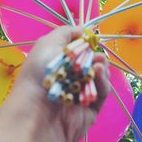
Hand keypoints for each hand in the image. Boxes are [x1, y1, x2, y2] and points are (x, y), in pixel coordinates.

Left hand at [17, 26, 109, 141]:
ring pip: (101, 76)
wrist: (39, 111)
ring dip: (101, 66)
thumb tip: (84, 30)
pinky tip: (100, 73)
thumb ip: (66, 32)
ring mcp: (81, 94)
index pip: (77, 51)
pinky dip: (103, 81)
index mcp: (57, 64)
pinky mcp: (92, 108)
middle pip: (92, 62)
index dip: (85, 43)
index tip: (90, 38)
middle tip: (93, 55)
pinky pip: (103, 91)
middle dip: (95, 55)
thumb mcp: (47, 43)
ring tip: (97, 65)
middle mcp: (69, 79)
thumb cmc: (40, 74)